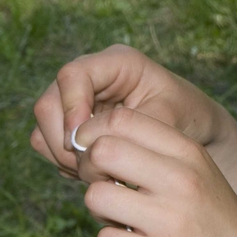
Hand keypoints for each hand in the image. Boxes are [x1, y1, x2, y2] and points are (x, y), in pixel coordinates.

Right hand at [30, 44, 234, 182]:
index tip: (81, 142)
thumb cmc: (187, 118)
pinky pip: (48, 145)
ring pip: (44, 128)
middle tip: (89, 168)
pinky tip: (93, 172)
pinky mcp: (72, 125)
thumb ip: (129, 127)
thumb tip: (85, 141)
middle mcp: (92, 78)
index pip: (73, 75)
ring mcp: (77, 102)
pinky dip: (65, 163)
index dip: (71, 108)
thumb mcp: (169, 119)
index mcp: (118, 63)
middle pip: (49, 103)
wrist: (193, 133)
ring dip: (63, 156)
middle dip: (64, 141)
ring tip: (97, 173)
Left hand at [75, 106, 236, 236]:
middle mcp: (181, 180)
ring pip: (96, 196)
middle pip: (102, 151)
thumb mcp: (199, 173)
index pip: (122, 119)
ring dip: (99, 211)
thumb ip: (158, 153)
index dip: (97, 134)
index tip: (102, 157)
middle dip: (91, 170)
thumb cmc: (219, 222)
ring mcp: (172, 219)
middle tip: (106, 187)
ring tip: (121, 220)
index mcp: (190, 153)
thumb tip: (97, 141)